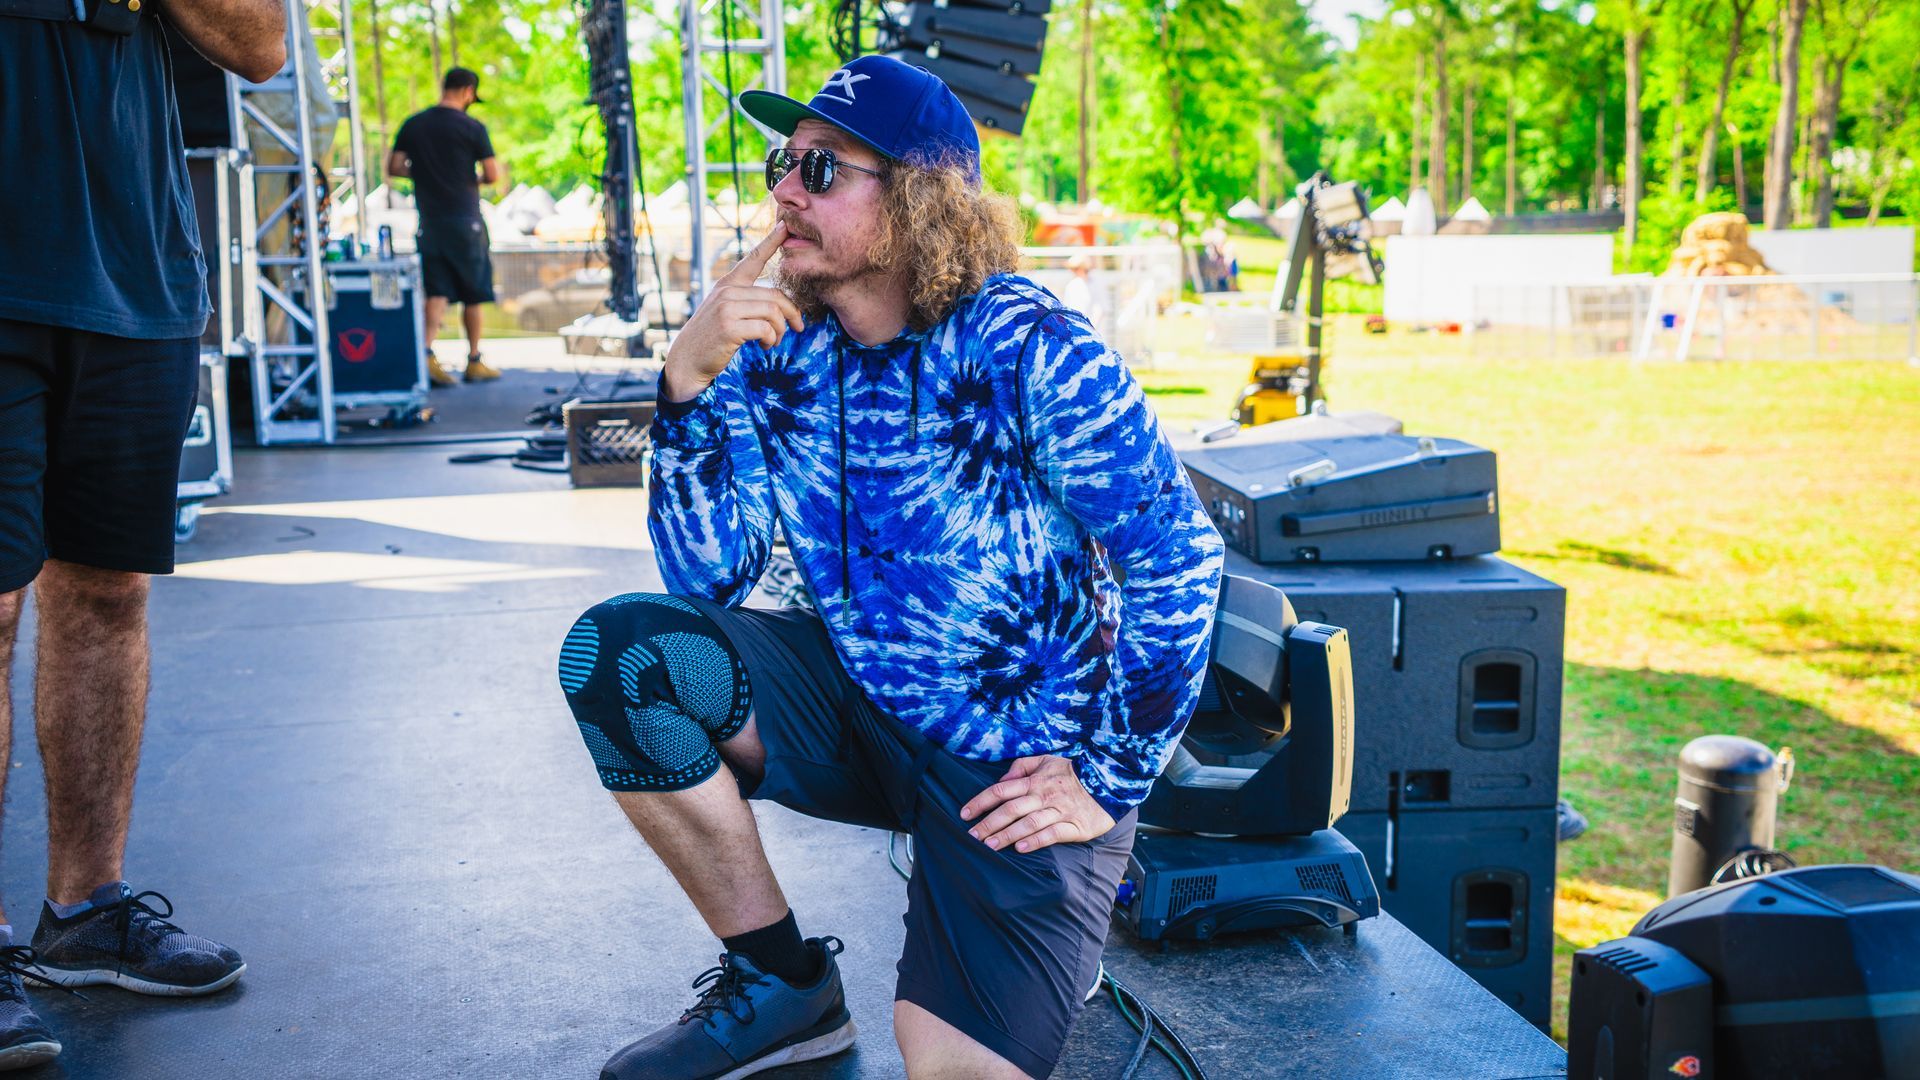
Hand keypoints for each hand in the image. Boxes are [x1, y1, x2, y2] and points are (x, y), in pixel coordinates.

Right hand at [661, 223, 804, 401]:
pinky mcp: (729, 326)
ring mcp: (726, 307)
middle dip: (791, 314)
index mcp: (728, 284)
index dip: (771, 242)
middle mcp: (727, 291)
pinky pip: (765, 328)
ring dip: (780, 331)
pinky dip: (770, 339)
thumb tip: (778, 306)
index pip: (753, 258)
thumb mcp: (725, 311)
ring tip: (772, 341)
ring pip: (773, 312)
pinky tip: (763, 346)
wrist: (687, 360)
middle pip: (775, 295)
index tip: (785, 226)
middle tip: (796, 328)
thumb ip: (746, 302)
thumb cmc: (712, 338)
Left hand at [959, 755, 1116, 854]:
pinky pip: (1052, 834)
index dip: (981, 802)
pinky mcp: (1075, 826)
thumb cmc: (1074, 773)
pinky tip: (1021, 849)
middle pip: (1010, 810)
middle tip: (971, 836)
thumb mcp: (1048, 760)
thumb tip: (1004, 777)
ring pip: (1028, 824)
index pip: (1001, 790)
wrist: (1110, 782)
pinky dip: (1036, 841)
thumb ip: (1023, 766)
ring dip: (1007, 835)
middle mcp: (1044, 796)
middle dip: (989, 824)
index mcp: (1035, 781)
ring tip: (989, 846)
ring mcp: (1059, 812)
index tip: (965, 814)